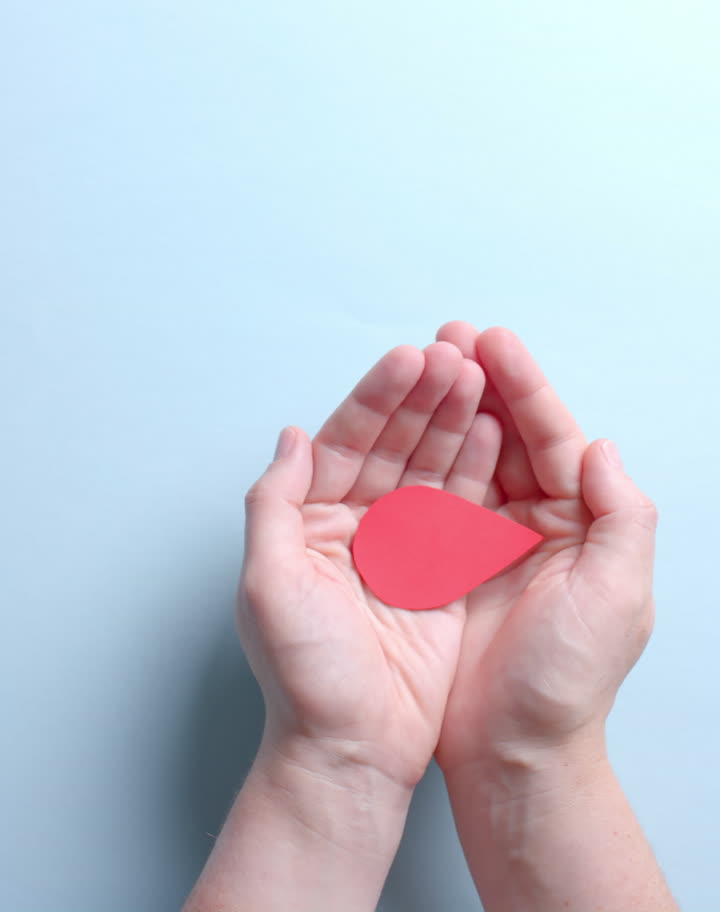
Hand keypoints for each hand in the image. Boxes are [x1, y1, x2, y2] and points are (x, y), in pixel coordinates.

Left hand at [236, 341, 488, 792]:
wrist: (350, 751)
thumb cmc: (303, 677)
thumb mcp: (268, 582)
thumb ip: (273, 502)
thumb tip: (291, 433)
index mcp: (311, 520)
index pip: (345, 440)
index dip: (377, 397)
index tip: (409, 358)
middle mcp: (357, 524)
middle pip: (393, 444)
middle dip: (423, 398)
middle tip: (455, 356)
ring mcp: (402, 546)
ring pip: (431, 466)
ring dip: (454, 421)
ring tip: (479, 378)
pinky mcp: (441, 572)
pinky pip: (462, 509)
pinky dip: (479, 470)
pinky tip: (495, 433)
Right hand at [431, 323, 657, 774]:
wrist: (514, 755)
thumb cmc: (566, 684)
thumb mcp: (617, 598)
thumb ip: (622, 517)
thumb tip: (602, 448)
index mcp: (584, 523)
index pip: (554, 436)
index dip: (524, 386)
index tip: (492, 342)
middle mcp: (542, 522)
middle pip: (512, 433)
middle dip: (483, 381)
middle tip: (451, 336)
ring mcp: (494, 538)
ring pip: (473, 453)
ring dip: (452, 406)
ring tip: (427, 361)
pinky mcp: (452, 559)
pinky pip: (439, 492)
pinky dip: (427, 454)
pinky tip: (410, 423)